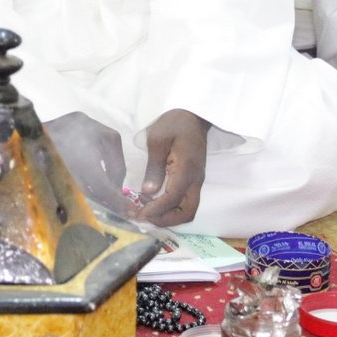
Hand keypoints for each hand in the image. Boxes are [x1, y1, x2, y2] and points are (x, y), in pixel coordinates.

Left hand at [136, 109, 209, 225]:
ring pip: (189, 210)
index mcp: (187, 169)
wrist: (193, 116)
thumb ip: (154, 167)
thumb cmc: (174, 124)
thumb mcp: (157, 140)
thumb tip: (148, 191)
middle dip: (166, 220)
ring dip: (170, 217)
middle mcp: (195, 180)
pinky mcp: (193, 180)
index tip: (140, 214)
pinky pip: (186, 202)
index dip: (156, 210)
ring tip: (147, 214)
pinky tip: (154, 206)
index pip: (173, 198)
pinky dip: (172, 209)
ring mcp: (196, 181)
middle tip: (143, 218)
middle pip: (187, 212)